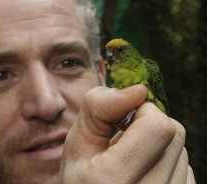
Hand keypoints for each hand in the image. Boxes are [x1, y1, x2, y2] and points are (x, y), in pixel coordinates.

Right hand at [59, 84, 194, 183]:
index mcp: (115, 179)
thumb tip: (139, 90)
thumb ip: (99, 108)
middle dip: (150, 126)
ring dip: (158, 145)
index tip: (122, 121)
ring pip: (182, 150)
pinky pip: (185, 168)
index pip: (159, 127)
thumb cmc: (81, 177)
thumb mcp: (78, 141)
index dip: (142, 112)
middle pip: (175, 134)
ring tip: (133, 159)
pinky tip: (144, 171)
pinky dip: (166, 162)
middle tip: (126, 140)